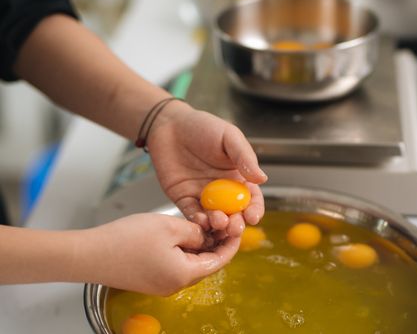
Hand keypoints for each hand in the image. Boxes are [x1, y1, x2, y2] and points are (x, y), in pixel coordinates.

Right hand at [79, 213, 239, 295]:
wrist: (88, 254)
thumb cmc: (125, 240)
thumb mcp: (170, 226)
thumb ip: (195, 232)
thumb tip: (206, 237)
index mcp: (184, 275)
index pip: (220, 261)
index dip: (231, 243)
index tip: (238, 227)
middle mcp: (175, 285)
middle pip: (206, 263)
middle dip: (215, 242)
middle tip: (220, 221)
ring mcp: (161, 284)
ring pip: (190, 263)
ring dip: (198, 245)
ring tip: (201, 223)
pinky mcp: (150, 279)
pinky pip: (175, 264)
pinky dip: (183, 250)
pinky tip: (181, 233)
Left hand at [147, 101, 266, 236]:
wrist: (169, 124)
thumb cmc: (202, 126)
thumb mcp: (229, 137)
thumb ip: (245, 157)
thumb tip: (262, 179)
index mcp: (238, 177)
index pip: (251, 199)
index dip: (254, 209)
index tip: (253, 217)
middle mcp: (223, 191)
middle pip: (234, 214)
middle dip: (236, 224)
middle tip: (235, 226)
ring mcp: (204, 197)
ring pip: (214, 219)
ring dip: (218, 225)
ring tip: (219, 222)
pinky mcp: (184, 199)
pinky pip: (192, 215)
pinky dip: (197, 221)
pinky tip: (201, 220)